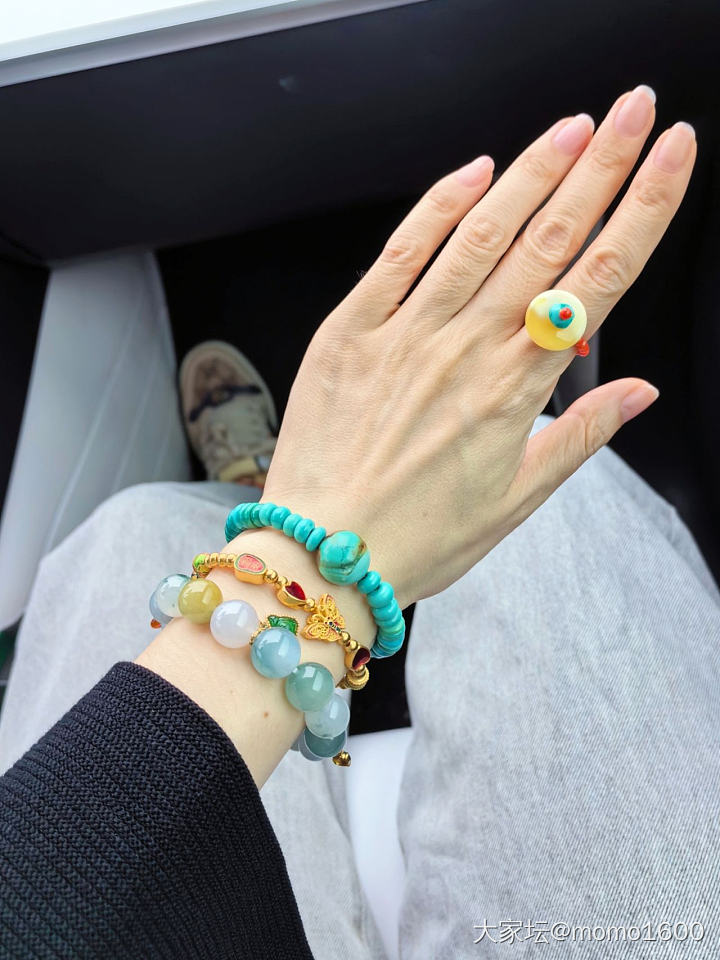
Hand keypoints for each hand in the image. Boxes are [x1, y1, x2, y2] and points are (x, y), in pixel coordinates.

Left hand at [263, 87, 694, 608]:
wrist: (324, 557)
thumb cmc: (418, 538)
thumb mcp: (516, 501)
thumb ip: (580, 436)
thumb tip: (637, 391)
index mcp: (514, 391)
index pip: (596, 283)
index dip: (643, 211)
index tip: (673, 158)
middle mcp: (466, 350)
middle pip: (548, 240)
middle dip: (601, 166)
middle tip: (637, 109)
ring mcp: (405, 334)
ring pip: (480, 233)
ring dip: (532, 172)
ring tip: (574, 125)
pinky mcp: (350, 331)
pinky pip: (400, 253)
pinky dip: (439, 206)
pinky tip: (475, 171)